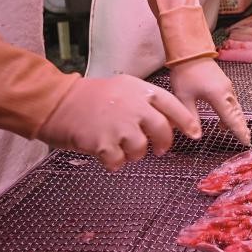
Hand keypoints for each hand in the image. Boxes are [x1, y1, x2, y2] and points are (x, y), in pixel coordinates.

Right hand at [39, 75, 200, 170]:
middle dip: (163, 144)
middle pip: (162, 130)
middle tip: (159, 150)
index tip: (195, 134)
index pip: (172, 105)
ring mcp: (119, 125)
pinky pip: (119, 162)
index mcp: (139, 90)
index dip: (186, 122)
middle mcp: (133, 106)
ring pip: (141, 149)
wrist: (56, 102)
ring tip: (119, 147)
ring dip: (133, 154)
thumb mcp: (121, 88)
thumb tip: (166, 123)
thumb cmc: (87, 98)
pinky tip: (104, 153)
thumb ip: (143, 102)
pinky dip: (114, 162)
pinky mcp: (104, 143)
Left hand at [170, 57, 250, 145]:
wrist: (190, 51)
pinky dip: (233, 112)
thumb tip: (196, 136)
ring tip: (239, 131)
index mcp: (218, 96)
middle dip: (242, 127)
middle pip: (237, 114)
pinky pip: (232, 102)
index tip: (246, 143)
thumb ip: (191, 117)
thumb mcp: (183, 97)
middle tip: (247, 140)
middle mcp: (227, 92)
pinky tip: (226, 117)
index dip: (239, 132)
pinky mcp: (224, 84)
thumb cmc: (185, 73)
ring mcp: (227, 87)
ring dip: (237, 120)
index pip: (231, 119)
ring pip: (235, 107)